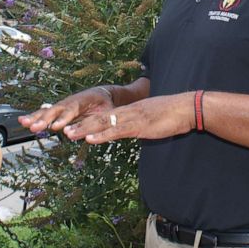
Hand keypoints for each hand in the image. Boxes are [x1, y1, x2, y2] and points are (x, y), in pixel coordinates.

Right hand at [19, 87, 112, 133]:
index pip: (71, 110)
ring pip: (47, 110)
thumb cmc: (106, 106)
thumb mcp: (107, 114)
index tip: (55, 127)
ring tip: (24, 123)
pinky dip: (35, 117)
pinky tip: (23, 121)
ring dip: (36, 117)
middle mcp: (69, 102)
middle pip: (55, 110)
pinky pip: (45, 113)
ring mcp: (62, 105)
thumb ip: (98, 122)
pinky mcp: (58, 110)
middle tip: (34, 127)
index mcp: (82, 101)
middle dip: (44, 119)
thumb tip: (88, 134)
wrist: (103, 95)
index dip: (63, 119)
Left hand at [63, 93, 194, 143]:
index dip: (88, 120)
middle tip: (62, 129)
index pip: (105, 114)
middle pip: (99, 117)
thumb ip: (138, 126)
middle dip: (80, 124)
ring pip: (103, 123)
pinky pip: (117, 131)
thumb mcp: (151, 121)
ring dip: (85, 129)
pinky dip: (101, 135)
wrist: (187, 108)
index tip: (73, 124)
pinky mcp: (139, 126)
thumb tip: (131, 132)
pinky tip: (90, 139)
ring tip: (68, 134)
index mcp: (129, 110)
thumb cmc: (172, 115)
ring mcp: (132, 118)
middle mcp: (127, 112)